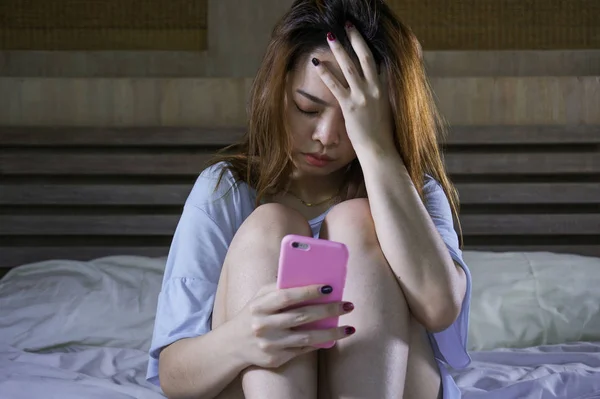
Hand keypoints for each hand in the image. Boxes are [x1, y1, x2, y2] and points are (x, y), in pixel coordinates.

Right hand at [231, 283, 354, 368]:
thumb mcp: (259, 297)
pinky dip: (319, 344)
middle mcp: (263, 325)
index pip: (287, 296)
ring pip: (306, 338)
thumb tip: (310, 277)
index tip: (330, 287)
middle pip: (301, 316)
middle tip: (348, 305)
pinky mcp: (275, 359)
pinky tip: (332, 338)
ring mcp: (270, 344)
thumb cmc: (253, 313)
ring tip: (349, 328)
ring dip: (331, 333)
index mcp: (259, 306)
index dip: (309, 291)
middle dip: (328, 310)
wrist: (232, 345)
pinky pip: (302, 350)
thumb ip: (279, 287)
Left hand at [312, 23, 393, 153]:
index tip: (363, 36)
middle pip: (366, 57)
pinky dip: (326, 73)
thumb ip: (382, 96)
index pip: (379, 62)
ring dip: (339, 49)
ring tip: (331, 36)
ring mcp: (363, 97)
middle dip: (356, 39)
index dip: (370, 47)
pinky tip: (318, 63)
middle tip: (348, 26)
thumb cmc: (381, 134)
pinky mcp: (350, 107)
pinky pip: (335, 86)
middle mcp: (375, 89)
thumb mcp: (386, 110)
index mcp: (385, 89)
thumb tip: (377, 90)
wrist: (379, 150)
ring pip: (350, 67)